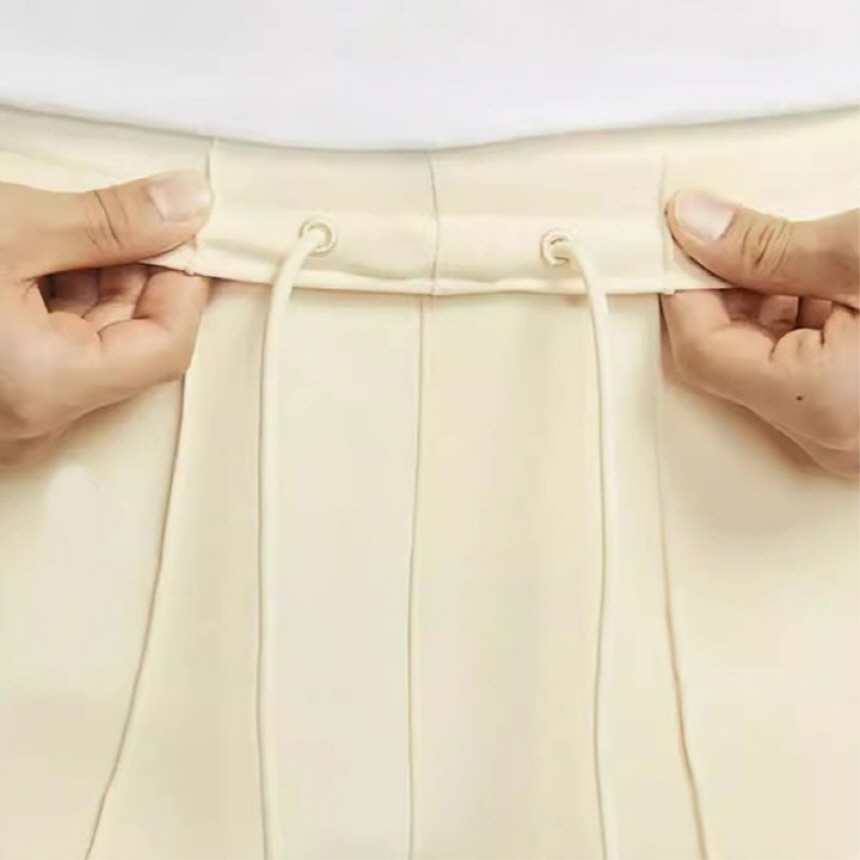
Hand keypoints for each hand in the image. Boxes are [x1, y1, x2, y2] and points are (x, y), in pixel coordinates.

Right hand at [0, 172, 211, 464]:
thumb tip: (188, 205)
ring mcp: (14, 408)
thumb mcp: (11, 229)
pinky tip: (40, 257)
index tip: (188, 236)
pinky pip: (51, 348)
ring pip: (91, 342)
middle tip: (125, 217)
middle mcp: (36, 415)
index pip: (167, 347)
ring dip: (95, 282)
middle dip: (138, 274)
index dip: (185, 285)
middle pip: (131, 342)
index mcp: (49, 387)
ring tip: (62, 231)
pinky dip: (58, 299)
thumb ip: (110, 222)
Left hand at [661, 192, 858, 477]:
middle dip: (729, 291)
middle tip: (748, 240)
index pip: (700, 349)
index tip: (682, 243)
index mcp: (818, 403)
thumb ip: (769, 246)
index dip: (684, 288)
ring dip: (769, 304)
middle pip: (729, 356)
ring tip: (811, 261)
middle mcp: (829, 436)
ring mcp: (848, 436)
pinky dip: (802, 324)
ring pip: (765, 362)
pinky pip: (803, 373)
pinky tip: (826, 287)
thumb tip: (694, 225)